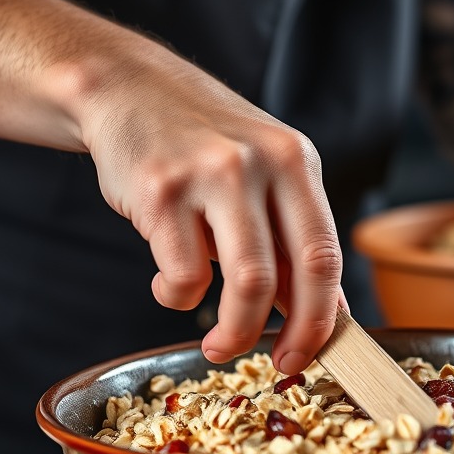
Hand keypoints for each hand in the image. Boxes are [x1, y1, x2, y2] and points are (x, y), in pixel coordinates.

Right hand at [0, 0, 342, 372]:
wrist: (127, 89)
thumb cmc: (200, 145)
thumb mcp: (261, 177)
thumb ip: (289, 240)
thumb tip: (325, 317)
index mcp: (296, 162)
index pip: (326, 254)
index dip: (323, 318)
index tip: (309, 354)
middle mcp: (262, 162)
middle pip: (291, 274)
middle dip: (286, 335)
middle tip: (271, 363)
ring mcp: (212, 172)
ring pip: (244, 282)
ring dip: (233, 331)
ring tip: (217, 345)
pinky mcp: (161, 189)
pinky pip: (183, 274)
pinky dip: (178, 297)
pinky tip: (169, 282)